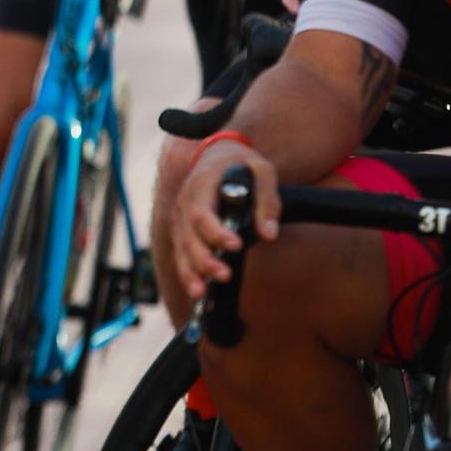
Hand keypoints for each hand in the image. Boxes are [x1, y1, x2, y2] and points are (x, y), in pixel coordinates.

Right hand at [170, 141, 279, 302]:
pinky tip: (199, 294)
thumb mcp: (261, 171)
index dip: (215, 231)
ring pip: (181, 249)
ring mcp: (181, 219)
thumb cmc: (241, 165)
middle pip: (188, 236)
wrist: (217, 156)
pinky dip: (188, 275)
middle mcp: (185, 204)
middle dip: (203, 258)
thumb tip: (269, 233)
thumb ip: (267, 200)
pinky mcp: (183, 233)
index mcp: (201, 185)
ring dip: (191, 272)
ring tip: (203, 292)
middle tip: (224, 274)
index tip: (235, 244)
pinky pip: (181, 256)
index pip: (201, 212)